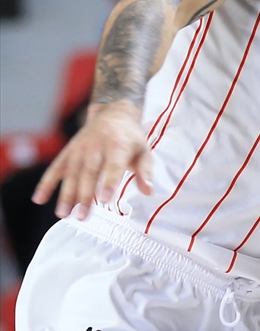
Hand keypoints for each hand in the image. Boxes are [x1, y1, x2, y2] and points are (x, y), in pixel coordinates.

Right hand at [32, 102, 152, 220]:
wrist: (112, 114)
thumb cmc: (131, 138)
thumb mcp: (144, 151)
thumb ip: (145, 171)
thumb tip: (149, 191)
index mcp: (118, 144)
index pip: (113, 165)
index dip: (109, 182)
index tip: (105, 199)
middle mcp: (96, 146)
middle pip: (89, 172)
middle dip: (84, 195)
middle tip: (82, 217)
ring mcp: (79, 148)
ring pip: (71, 173)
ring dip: (66, 194)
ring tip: (63, 214)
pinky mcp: (68, 152)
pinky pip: (56, 168)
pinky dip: (46, 183)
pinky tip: (39, 199)